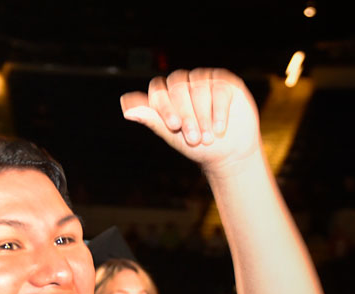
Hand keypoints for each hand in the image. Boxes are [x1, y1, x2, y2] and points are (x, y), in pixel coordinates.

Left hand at [120, 68, 261, 176]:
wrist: (227, 153)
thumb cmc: (196, 144)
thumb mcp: (171, 135)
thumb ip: (152, 119)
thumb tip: (127, 110)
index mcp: (165, 94)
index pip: (158, 89)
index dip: (164, 105)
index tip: (173, 126)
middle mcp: (183, 83)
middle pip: (178, 87)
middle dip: (186, 114)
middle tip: (193, 138)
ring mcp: (204, 80)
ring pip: (199, 88)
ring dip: (203, 115)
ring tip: (207, 137)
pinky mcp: (224, 82)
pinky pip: (219, 88)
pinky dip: (219, 110)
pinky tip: (219, 128)